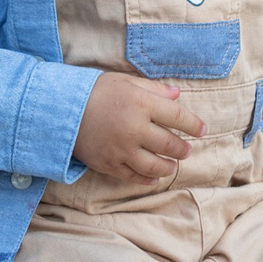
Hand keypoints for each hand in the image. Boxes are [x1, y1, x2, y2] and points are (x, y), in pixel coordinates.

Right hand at [73, 73, 204, 183]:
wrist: (60, 109)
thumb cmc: (95, 91)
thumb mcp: (125, 82)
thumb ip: (153, 90)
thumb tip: (177, 95)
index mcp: (141, 104)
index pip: (178, 117)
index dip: (193, 125)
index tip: (202, 130)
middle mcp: (134, 128)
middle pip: (170, 144)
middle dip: (182, 148)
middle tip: (186, 149)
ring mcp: (121, 149)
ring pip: (155, 165)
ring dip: (169, 166)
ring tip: (173, 164)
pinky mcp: (108, 164)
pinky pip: (134, 176)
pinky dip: (148, 178)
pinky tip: (155, 176)